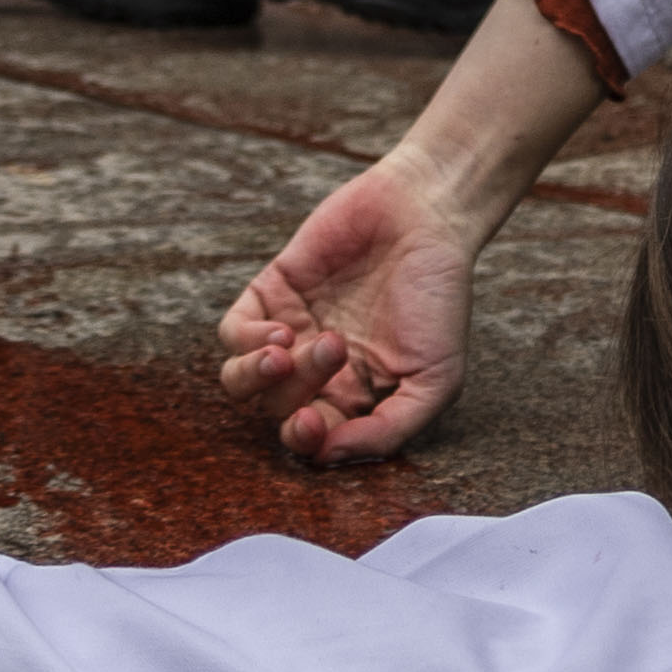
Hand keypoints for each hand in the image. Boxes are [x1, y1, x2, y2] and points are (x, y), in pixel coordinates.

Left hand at [219, 141, 480, 460]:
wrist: (426, 215)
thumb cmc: (439, 296)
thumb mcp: (437, 377)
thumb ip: (390, 429)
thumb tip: (330, 456)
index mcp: (354, 398)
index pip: (311, 439)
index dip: (302, 441)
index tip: (310, 424)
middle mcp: (316, 372)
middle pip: (274, 410)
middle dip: (294, 392)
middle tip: (333, 350)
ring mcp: (291, 332)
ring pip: (240, 380)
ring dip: (256, 375)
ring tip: (286, 350)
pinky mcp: (271, 293)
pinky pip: (232, 334)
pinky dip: (248, 338)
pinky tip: (283, 325)